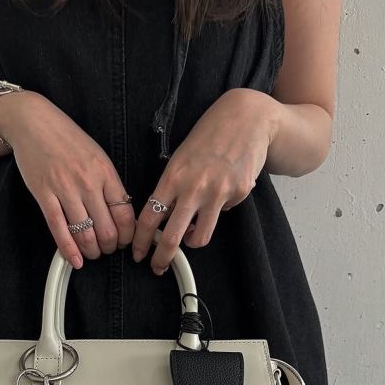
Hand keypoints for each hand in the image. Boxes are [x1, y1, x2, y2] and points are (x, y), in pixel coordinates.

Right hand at [0, 90, 135, 268]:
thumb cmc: (66, 139)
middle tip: (107, 250)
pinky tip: (74, 260)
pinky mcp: (44, 195)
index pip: (125, 214)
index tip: (125, 242)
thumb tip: (120, 210)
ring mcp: (65, 190)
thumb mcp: (97, 156)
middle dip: (110, 247)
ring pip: (84, 234)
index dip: (128, 236)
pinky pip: (59, 229)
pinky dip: (68, 250)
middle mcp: (88, 182)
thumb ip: (109, 183)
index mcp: (105, 172)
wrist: (34, 123)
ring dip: (91, 251)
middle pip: (107, 229)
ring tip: (92, 253)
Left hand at [132, 88, 278, 273]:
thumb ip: (172, 188)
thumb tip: (163, 219)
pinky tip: (223, 189)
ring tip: (191, 235)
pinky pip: (223, 215)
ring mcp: (218, 192)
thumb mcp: (181, 158)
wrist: (246, 118)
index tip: (138, 253)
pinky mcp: (238, 194)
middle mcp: (194, 187)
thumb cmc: (209, 136)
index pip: (148, 217)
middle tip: (157, 267)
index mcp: (173, 177)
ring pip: (199, 237)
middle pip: (171, 237)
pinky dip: (220, 209)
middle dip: (161, 258)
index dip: (140, 241)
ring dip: (192, 241)